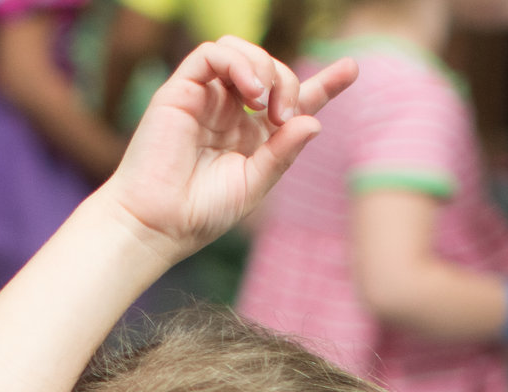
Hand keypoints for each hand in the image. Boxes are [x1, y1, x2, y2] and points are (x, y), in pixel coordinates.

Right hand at [102, 37, 357, 260]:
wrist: (156, 224)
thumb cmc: (199, 213)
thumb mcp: (255, 184)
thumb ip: (283, 152)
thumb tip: (314, 121)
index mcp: (249, 134)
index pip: (290, 98)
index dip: (323, 83)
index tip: (351, 69)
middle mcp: (228, 111)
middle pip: (270, 69)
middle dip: (288, 83)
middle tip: (284, 116)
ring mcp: (204, 98)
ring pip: (241, 52)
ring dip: (265, 68)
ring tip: (266, 105)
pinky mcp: (180, 91)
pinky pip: (212, 54)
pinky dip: (238, 63)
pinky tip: (251, 94)